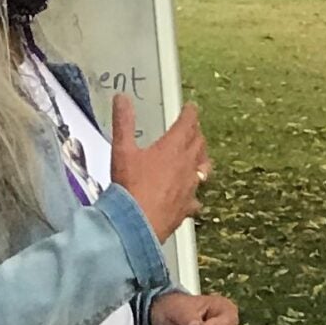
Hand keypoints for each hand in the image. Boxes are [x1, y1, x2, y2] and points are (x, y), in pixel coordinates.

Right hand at [110, 94, 210, 242]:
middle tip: (194, 128)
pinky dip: (194, 195)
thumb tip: (122, 100)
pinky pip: (196, 199)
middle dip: (197, 133)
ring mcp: (189, 188)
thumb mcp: (122, 150)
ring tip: (200, 156)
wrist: (136, 224)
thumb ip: (123, 123)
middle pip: (199, 144)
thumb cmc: (130, 188)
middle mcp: (186, 166)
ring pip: (203, 169)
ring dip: (202, 159)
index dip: (190, 113)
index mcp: (172, 148)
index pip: (187, 124)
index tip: (191, 108)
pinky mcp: (186, 207)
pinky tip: (192, 198)